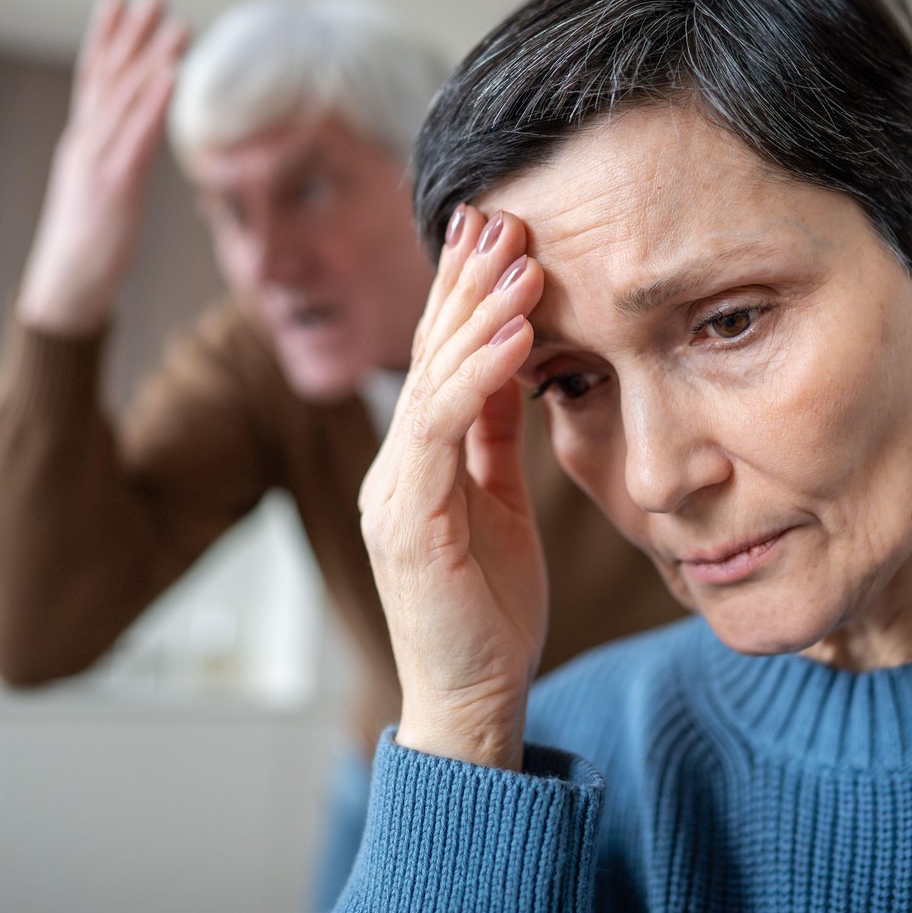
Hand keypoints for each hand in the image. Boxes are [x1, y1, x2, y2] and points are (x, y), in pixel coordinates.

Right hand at [17, 0, 188, 334]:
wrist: (65, 288)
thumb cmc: (88, 245)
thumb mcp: (101, 193)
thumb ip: (114, 160)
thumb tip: (134, 141)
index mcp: (83, 143)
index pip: (92, 78)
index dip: (104, 36)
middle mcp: (86, 143)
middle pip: (109, 77)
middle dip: (131, 32)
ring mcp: (96, 162)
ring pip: (125, 99)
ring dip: (153, 57)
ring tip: (178, 22)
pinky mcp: (113, 186)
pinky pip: (137, 136)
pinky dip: (155, 101)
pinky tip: (173, 74)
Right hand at [358, 207, 547, 769]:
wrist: (473, 698)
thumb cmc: (489, 608)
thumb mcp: (498, 502)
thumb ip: (491, 436)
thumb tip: (510, 366)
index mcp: (415, 461)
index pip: (439, 359)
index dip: (463, 294)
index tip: (494, 232)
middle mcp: (394, 466)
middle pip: (428, 355)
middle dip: (464, 281)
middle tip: (500, 214)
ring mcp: (393, 491)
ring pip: (431, 380)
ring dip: (477, 313)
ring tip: (518, 256)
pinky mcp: (407, 520)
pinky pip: (438, 430)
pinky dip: (477, 375)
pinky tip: (514, 332)